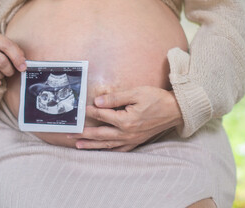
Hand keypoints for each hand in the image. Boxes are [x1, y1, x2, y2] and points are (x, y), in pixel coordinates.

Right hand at [0, 30, 26, 87]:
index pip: (7, 46)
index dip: (17, 58)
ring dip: (1, 76)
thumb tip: (23, 65)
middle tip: (11, 71)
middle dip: (10, 70)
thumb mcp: (5, 44)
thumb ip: (16, 51)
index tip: (23, 67)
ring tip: (2, 73)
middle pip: (1, 62)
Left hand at [68, 86, 183, 151]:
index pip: (102, 116)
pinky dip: (108, 151)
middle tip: (69, 134)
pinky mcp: (137, 142)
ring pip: (107, 145)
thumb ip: (115, 98)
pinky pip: (120, 150)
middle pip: (100, 134)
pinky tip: (101, 151)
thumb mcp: (136, 93)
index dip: (90, 111)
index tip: (80, 109)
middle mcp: (127, 133)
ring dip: (92, 145)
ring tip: (78, 145)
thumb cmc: (156, 99)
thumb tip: (97, 101)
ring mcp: (132, 140)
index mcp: (125, 121)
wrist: (175, 110)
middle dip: (83, 134)